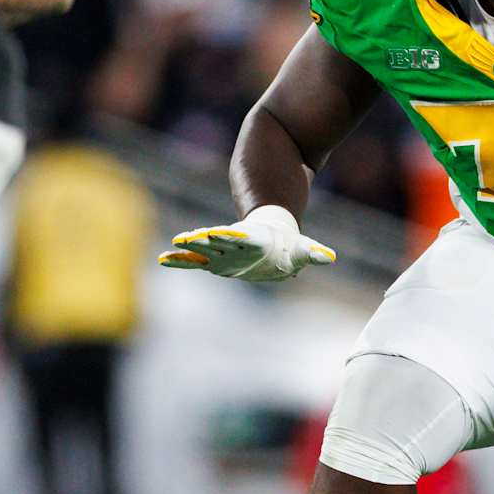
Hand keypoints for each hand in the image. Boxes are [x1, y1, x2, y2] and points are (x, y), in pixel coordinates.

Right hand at [158, 205, 336, 281]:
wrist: (271, 238)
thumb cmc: (287, 245)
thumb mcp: (302, 250)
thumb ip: (313, 253)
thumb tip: (330, 257)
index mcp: (255, 241)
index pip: (245, 237)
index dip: (235, 236)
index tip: (225, 233)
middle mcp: (235, 244)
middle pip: (219, 240)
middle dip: (207, 239)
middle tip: (191, 236)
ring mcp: (221, 251)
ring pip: (203, 248)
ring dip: (190, 247)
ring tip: (172, 246)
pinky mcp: (213, 260)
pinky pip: (193, 260)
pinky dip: (180, 260)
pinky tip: (164, 259)